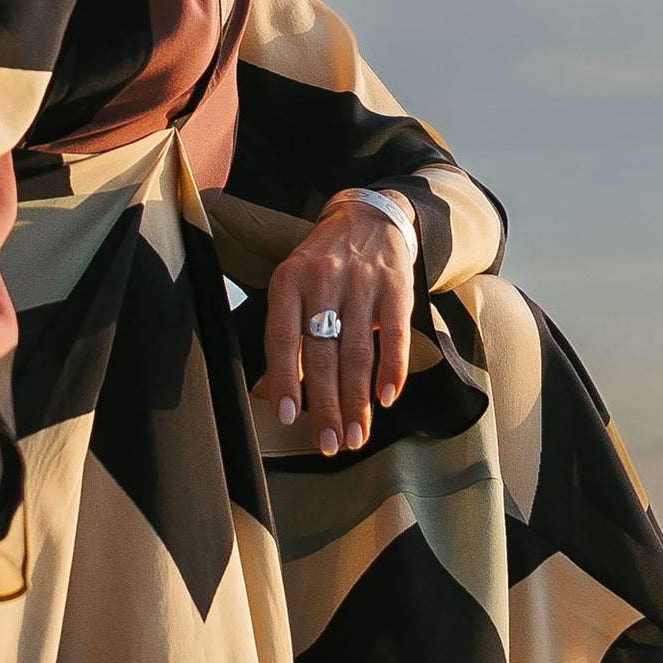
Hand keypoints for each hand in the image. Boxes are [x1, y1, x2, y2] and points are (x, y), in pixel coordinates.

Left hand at [256, 195, 414, 455]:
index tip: (288, 417)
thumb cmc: (323, 266)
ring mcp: (361, 282)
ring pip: (357, 351)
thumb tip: (266, 395)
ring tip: (357, 435)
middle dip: (326, 404)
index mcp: (288, 281)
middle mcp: (322, 280)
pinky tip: (386, 398)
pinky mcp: (396, 287)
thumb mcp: (293, 290)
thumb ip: (284, 340)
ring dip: (358, 400)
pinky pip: (395, 334)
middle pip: (322, 352)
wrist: (369, 218)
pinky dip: (392, 370)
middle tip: (330, 444)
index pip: (282, 337)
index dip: (284, 378)